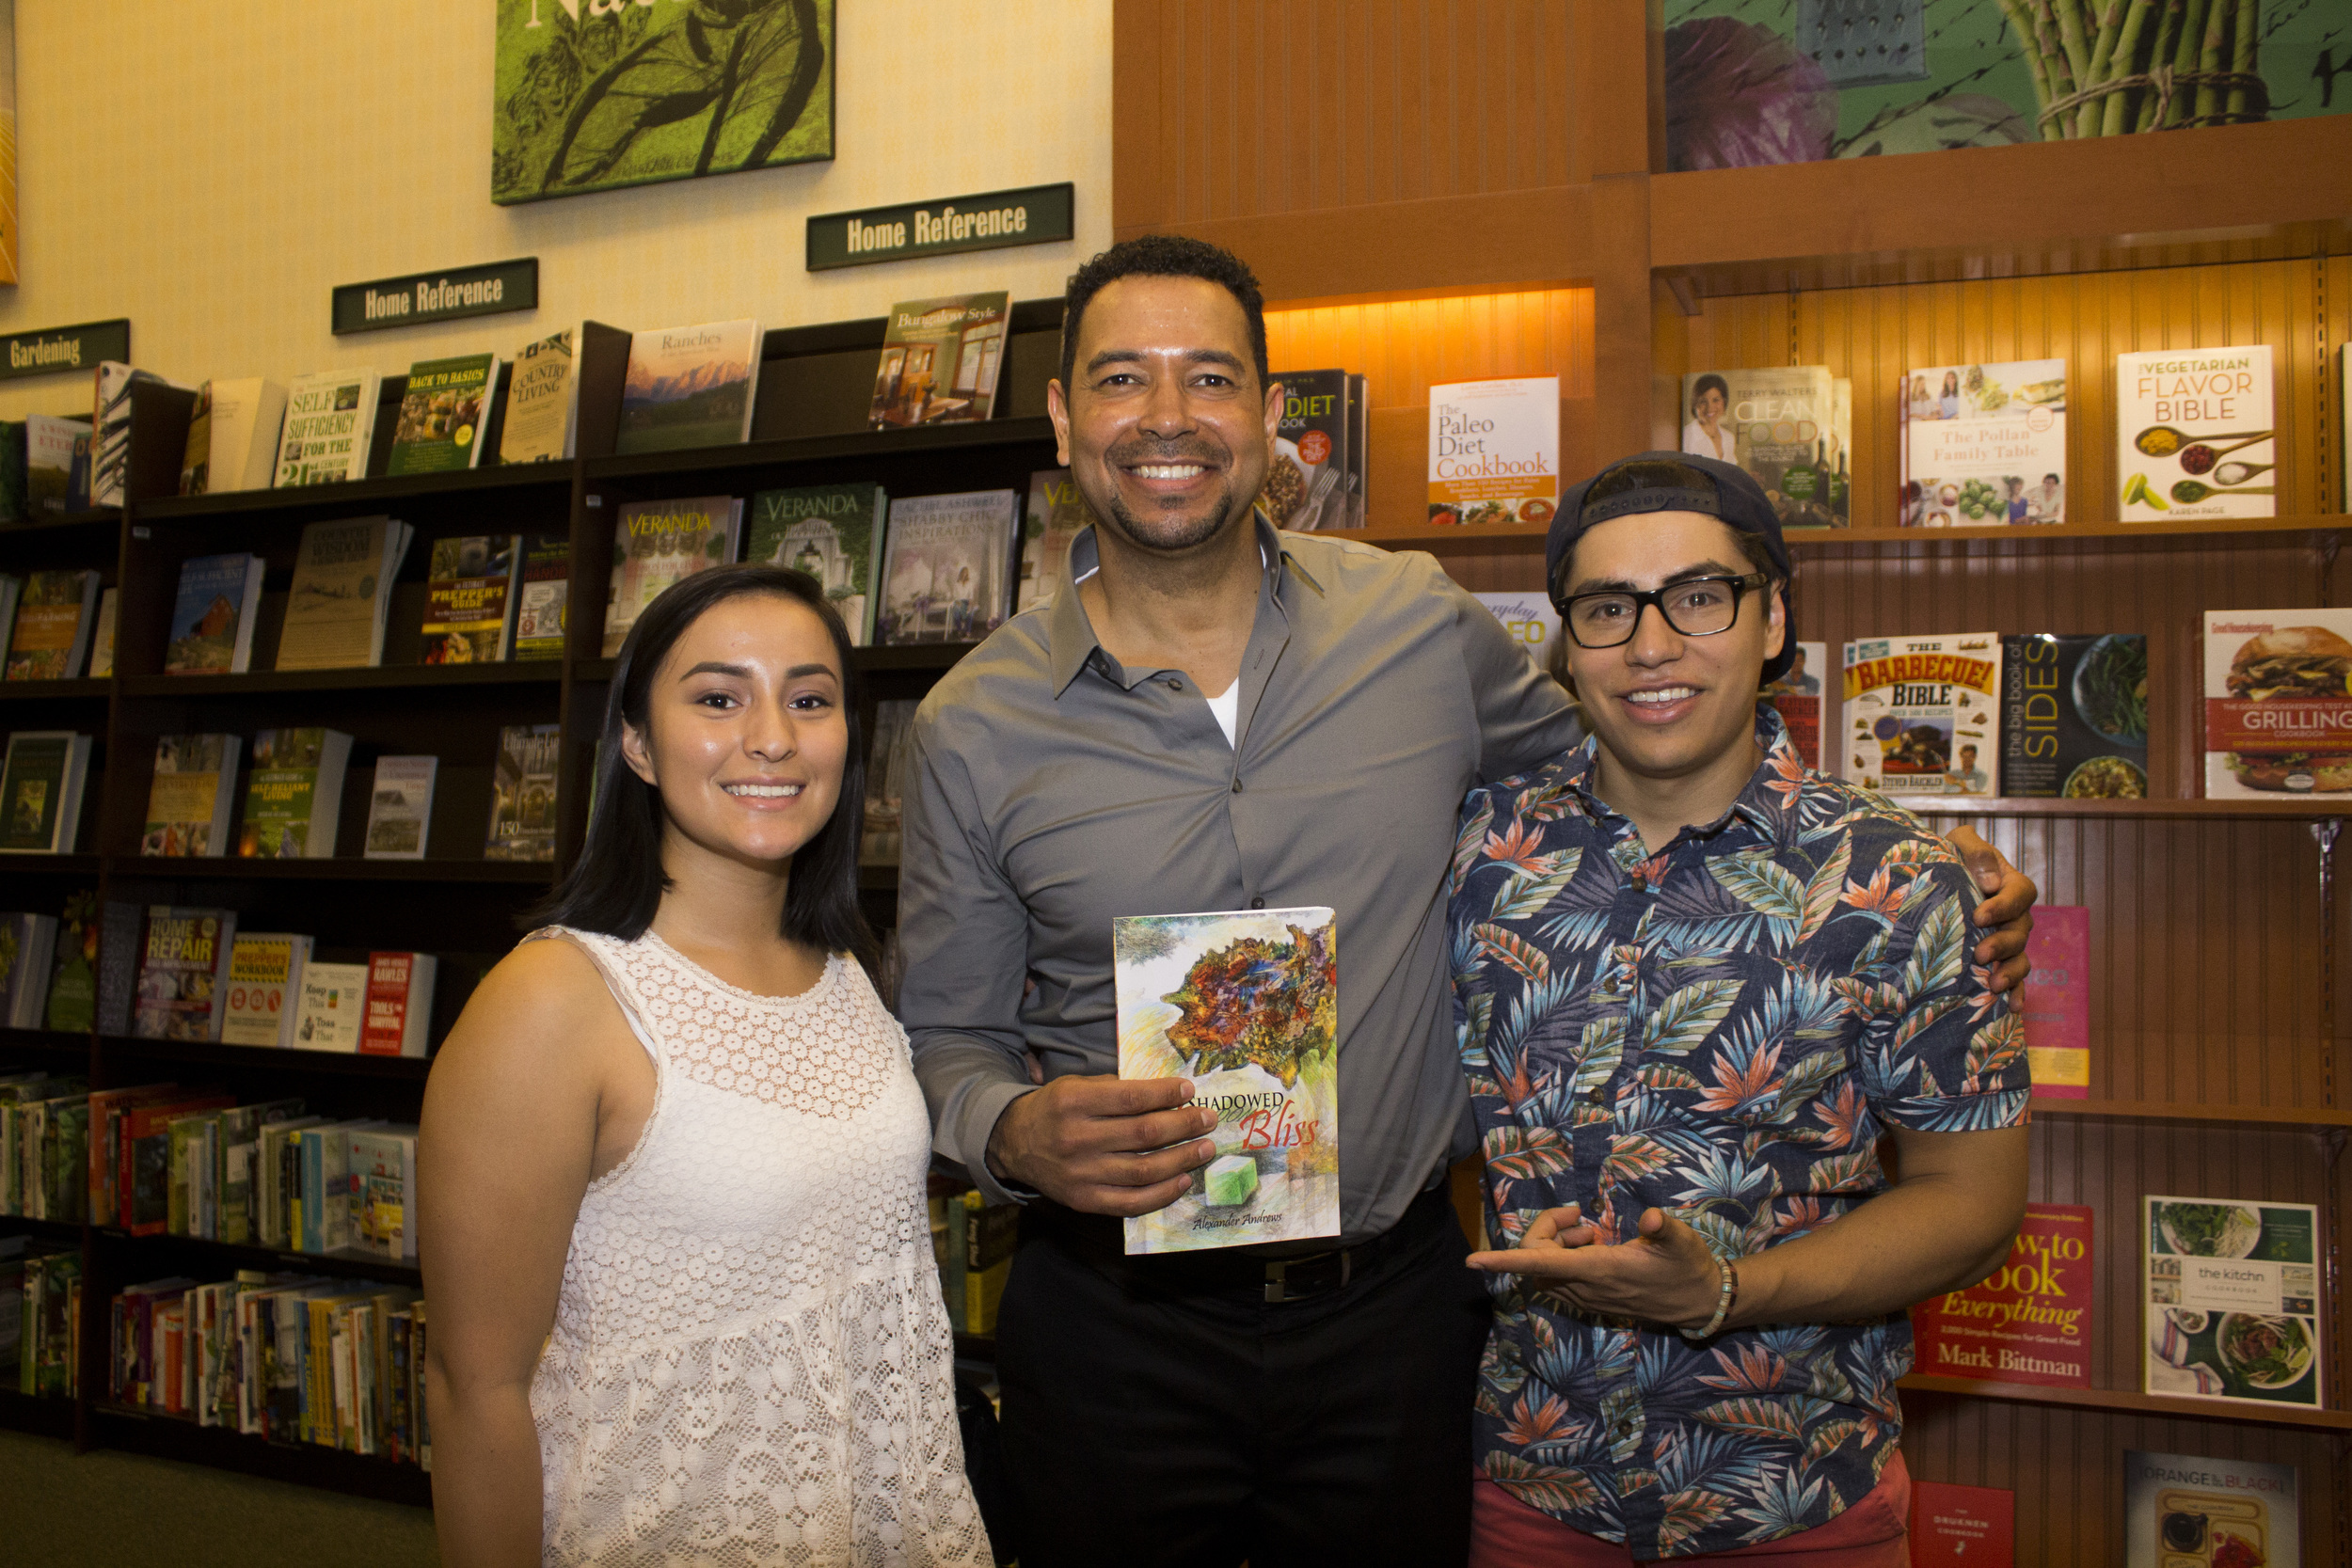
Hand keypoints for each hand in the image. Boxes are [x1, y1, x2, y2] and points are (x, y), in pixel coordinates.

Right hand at [985, 1073, 1216, 1216]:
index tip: (1189, 1089)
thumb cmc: (1054, 1109)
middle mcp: (1077, 1139)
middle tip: (1207, 1119)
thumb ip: (1115, 1090)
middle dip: (1183, 1125)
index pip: (1131, 1098)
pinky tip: (1182, 1180)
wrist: (1014, 1144)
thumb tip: (1169, 1094)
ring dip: (1181, 1159)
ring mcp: (1081, 1174)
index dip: (1165, 1094)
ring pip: (1143, 1170)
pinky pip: (1131, 1202)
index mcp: (1074, 1103)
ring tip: (1204, 1148)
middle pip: (1143, 1134)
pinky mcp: (1085, 1201)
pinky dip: (1161, 1193)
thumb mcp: (1075, 1086)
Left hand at [1466, 1204, 1723, 1331]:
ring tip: (1592, 1230)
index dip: (1505, 1261)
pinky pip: (1559, 1276)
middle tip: (1579, 1216)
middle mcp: (1585, 1287)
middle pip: (1536, 1259)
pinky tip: (1596, 1245)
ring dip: (1556, 1243)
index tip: (1473, 1259)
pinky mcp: (1592, 1298)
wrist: (1701, 1303)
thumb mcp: (1682, 1243)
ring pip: (1545, 1268)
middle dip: (1545, 1231)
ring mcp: (1587, 1296)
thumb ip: (1664, 1230)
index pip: (1540, 1265)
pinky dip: (1565, 1255)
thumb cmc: (1690, 1268)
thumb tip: (1651, 1220)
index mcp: (1599, 1271)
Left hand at [1944, 824, 2034, 993]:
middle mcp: (2014, 915)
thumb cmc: (1948, 858)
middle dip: (2002, 944)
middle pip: (2020, 931)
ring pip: (2020, 958)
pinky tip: (2014, 1008)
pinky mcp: (1998, 962)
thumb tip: (1990, 881)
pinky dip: (2017, 993)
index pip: (2021, 894)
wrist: (1933, 882)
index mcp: (2010, 885)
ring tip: (1993, 984)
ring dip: (2010, 972)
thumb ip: (1976, 852)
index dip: (2004, 906)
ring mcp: (2009, 941)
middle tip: (1980, 954)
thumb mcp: (1959, 844)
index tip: (1979, 915)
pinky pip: (2015, 980)